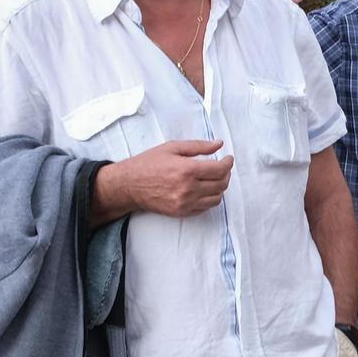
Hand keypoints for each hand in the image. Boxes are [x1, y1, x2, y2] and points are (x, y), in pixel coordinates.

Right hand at [108, 140, 234, 217]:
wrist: (129, 185)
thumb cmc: (148, 163)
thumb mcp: (172, 147)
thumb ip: (198, 146)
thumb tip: (219, 144)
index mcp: (187, 170)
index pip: (220, 169)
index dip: (228, 163)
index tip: (228, 159)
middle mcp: (189, 188)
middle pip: (222, 184)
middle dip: (226, 174)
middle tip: (221, 167)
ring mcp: (186, 203)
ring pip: (217, 197)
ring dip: (220, 187)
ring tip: (213, 178)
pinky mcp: (182, 212)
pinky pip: (206, 207)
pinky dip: (210, 198)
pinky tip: (204, 189)